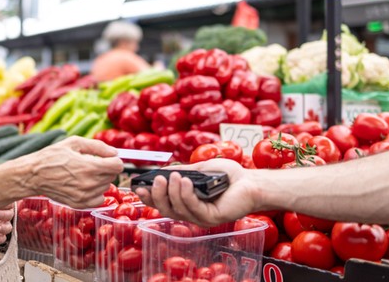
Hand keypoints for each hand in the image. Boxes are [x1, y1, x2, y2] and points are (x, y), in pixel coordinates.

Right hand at [22, 136, 123, 208]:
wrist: (33, 175)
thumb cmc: (52, 156)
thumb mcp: (74, 143)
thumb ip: (98, 146)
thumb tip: (115, 153)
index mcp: (90, 167)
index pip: (118, 166)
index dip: (114, 160)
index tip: (107, 158)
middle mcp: (90, 184)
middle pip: (113, 176)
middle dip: (106, 168)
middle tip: (91, 164)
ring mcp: (85, 196)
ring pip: (106, 186)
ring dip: (100, 180)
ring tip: (84, 173)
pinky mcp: (80, 204)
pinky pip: (99, 199)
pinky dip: (96, 192)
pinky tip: (84, 185)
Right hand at [136, 158, 258, 226]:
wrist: (251, 182)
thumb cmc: (229, 176)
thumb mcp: (201, 169)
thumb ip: (184, 171)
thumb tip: (165, 171)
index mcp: (187, 203)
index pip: (163, 204)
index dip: (149, 197)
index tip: (137, 187)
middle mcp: (192, 213)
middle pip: (166, 210)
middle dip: (157, 196)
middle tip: (156, 180)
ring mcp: (201, 218)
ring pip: (178, 209)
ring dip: (173, 192)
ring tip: (173, 177)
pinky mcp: (212, 218)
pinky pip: (194, 208)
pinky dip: (186, 194)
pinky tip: (186, 182)